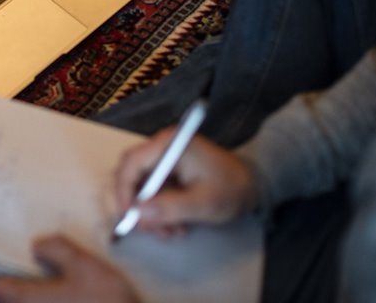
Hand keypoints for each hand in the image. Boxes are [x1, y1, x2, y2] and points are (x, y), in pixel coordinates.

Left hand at [0, 235, 139, 302]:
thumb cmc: (105, 300)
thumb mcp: (84, 265)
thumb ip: (57, 250)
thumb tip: (36, 246)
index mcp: (27, 300)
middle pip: (7, 296)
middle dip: (13, 275)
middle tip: (26, 254)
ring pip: (28, 301)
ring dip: (33, 286)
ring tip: (47, 266)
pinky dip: (47, 296)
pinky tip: (65, 285)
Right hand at [114, 130, 257, 236]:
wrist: (252, 185)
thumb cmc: (231, 189)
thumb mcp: (203, 203)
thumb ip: (170, 208)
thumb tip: (138, 213)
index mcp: (169, 144)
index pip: (131, 162)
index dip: (124, 190)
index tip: (129, 216)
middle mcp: (162, 146)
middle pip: (130, 173)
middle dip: (136, 204)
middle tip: (147, 228)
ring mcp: (164, 158)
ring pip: (139, 186)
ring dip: (149, 212)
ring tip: (170, 231)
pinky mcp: (167, 171)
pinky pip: (151, 191)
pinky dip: (158, 210)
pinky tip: (175, 224)